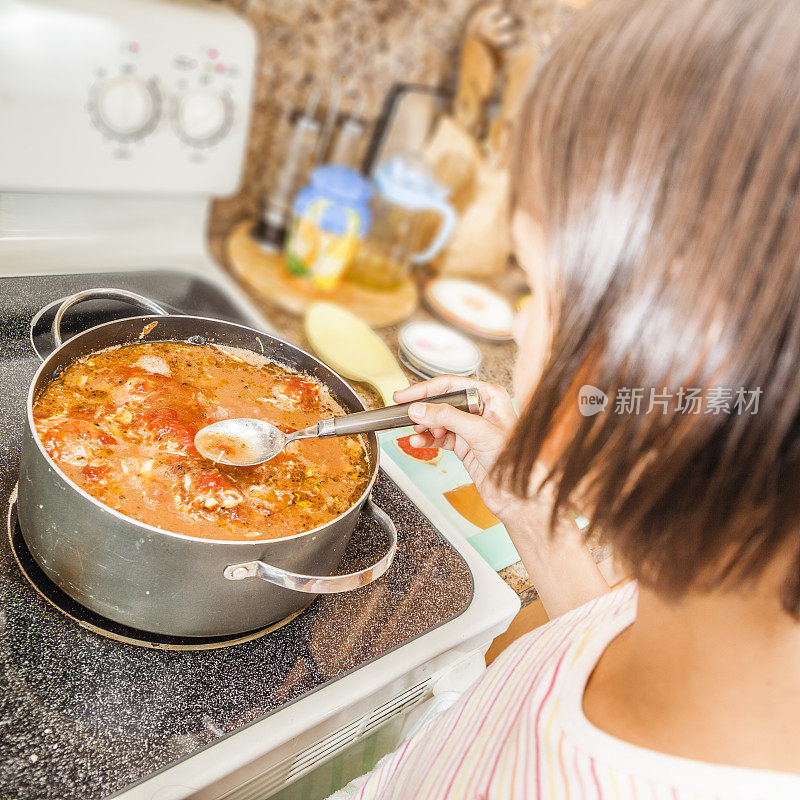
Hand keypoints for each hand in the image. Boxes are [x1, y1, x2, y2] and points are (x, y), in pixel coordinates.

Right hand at [394, 376, 519, 520]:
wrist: (516, 493)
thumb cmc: (513, 459)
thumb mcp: (478, 431)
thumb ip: (446, 417)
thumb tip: (420, 409)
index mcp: (489, 396)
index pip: (451, 385)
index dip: (426, 389)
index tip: (406, 396)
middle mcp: (480, 409)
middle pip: (442, 402)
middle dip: (424, 410)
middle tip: (406, 413)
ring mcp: (471, 427)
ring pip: (438, 420)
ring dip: (424, 426)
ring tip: (417, 432)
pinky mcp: (464, 444)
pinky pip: (440, 437)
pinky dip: (428, 440)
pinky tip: (419, 441)